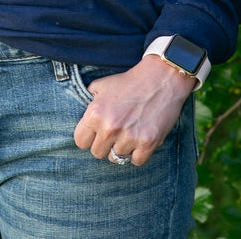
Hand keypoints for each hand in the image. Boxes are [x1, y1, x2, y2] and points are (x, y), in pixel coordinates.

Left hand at [73, 56, 195, 165]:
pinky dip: (138, 153)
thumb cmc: (129, 82)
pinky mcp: (148, 143)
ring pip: (117, 158)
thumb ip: (88, 102)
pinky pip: (136, 161)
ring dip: (121, 148)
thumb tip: (83, 119)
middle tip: (114, 132)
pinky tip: (140, 138)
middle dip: (104, 144)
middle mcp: (110, 127)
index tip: (96, 133)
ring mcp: (129, 137)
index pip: (80, 141)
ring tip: (128, 132)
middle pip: (97, 153)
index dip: (88, 137)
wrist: (160, 78)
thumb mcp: (101, 85)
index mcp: (95, 113)